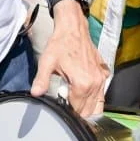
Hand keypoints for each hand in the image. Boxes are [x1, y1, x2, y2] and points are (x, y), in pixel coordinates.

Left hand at [32, 0, 108, 116]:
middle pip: (89, 111)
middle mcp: (95, 83)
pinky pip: (101, 93)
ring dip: (87, 106)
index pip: (77, 110)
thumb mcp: (47, 62)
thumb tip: (35, 93)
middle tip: (66, 101)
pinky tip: (83, 90)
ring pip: (97, 104)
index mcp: (82, 84)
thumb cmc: (60, 44)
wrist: (73, 28)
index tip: (61, 104)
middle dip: (78, 111)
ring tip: (74, 98)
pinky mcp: (104, 73)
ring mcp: (101, 78)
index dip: (68, 111)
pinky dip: (94, 97)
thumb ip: (41, 80)